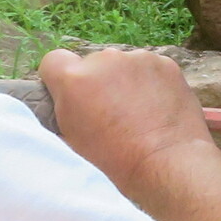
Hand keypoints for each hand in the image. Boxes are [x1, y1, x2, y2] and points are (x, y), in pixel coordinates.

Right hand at [40, 48, 220, 213]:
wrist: (167, 162)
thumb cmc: (115, 161)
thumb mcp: (71, 139)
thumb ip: (64, 109)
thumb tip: (66, 101)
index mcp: (74, 78)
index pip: (53, 61)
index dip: (60, 79)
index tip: (72, 96)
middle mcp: (104, 59)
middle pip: (93, 64)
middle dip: (98, 82)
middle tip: (111, 112)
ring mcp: (138, 58)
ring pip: (124, 66)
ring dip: (126, 81)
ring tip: (139, 112)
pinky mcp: (166, 63)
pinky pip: (151, 69)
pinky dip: (152, 83)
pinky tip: (159, 108)